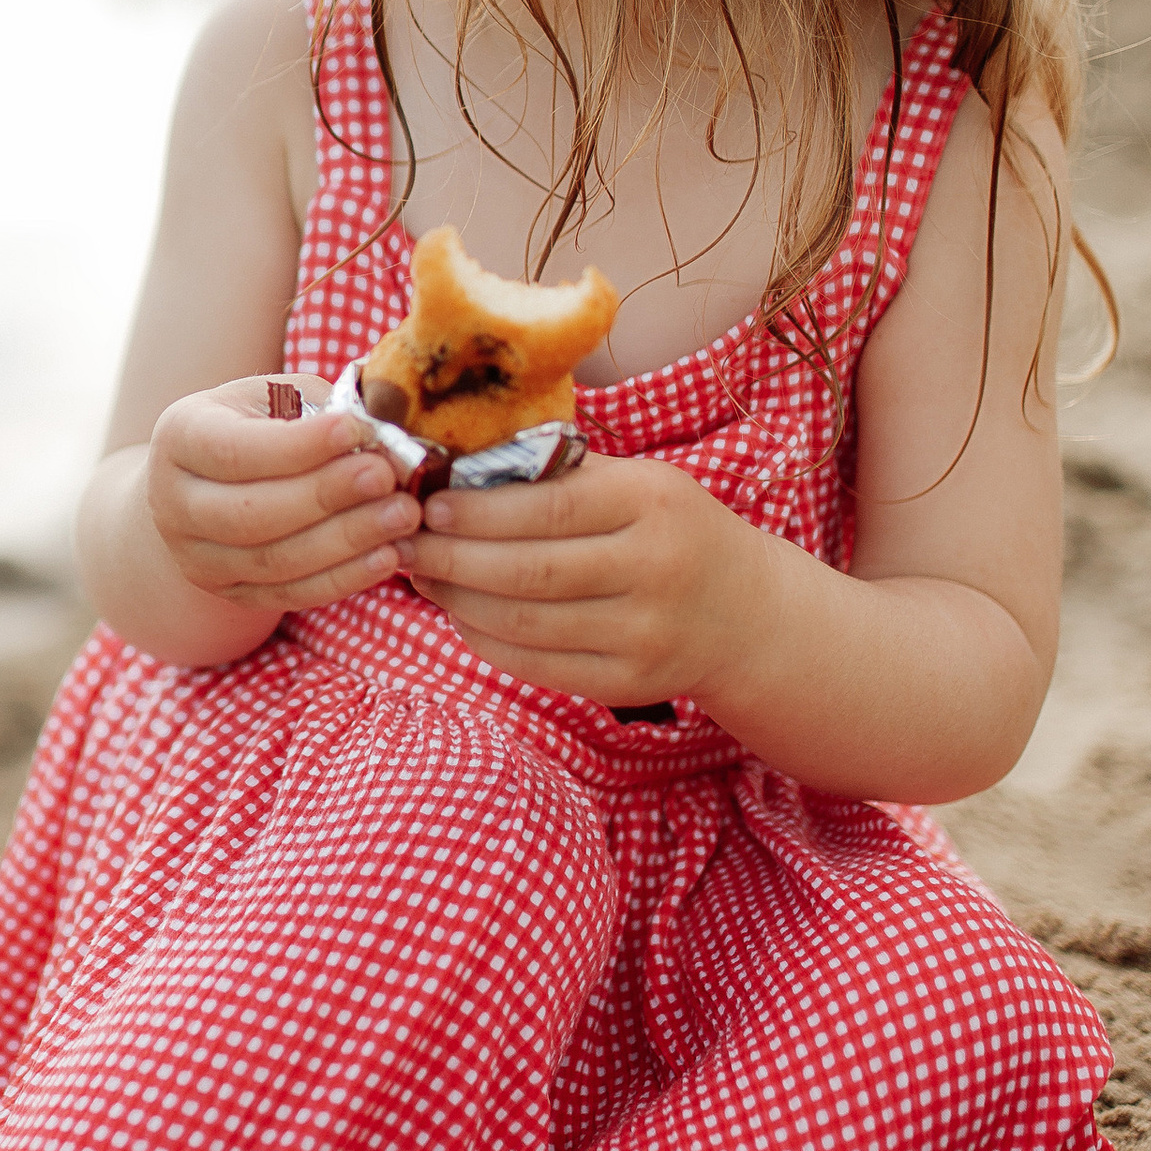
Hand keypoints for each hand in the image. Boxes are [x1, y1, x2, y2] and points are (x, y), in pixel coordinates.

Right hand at [146, 377, 424, 613]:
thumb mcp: (274, 398)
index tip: (356, 430)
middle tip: (387, 477)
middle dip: (326, 496)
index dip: (298, 446)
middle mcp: (173, 503)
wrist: (206, 483)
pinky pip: (290, 594)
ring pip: (274, 561)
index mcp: (180, 438)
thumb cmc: (257, 425)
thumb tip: (381, 431)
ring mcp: (197, 558)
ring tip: (402, 515)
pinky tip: (388, 556)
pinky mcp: (230, 593)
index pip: (235, 450)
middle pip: (251, 514)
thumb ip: (320, 408)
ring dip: (345, 541)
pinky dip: (343, 579)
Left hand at [401, 452, 770, 708]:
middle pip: (528, 571)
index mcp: (651, 503)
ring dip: (458, 600)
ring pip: (525, 623)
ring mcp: (644, 633)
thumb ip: (560, 474)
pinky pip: (538, 665)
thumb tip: (455, 468)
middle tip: (404, 543)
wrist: (746, 612)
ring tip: (422, 577)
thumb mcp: (638, 483)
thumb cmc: (670, 529)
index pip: (547, 508)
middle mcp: (653, 569)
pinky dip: (486, 641)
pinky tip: (460, 616)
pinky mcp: (630, 682)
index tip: (428, 504)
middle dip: (452, 557)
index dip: (477, 511)